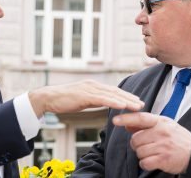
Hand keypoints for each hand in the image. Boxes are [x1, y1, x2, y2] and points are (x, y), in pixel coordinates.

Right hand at [29, 79, 143, 117]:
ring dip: (126, 100)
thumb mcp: (81, 98)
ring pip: (112, 94)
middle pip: (115, 91)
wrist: (49, 98)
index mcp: (92, 86)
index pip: (112, 90)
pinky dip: (114, 102)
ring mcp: (89, 89)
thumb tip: (102, 102)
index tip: (135, 100)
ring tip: (137, 106)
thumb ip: (93, 99)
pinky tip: (123, 105)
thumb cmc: (64, 100)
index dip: (124, 95)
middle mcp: (93, 85)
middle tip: (141, 103)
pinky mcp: (85, 95)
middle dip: (129, 97)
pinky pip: (103, 99)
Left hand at [113, 112, 190, 173]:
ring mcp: (163, 146)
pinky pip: (144, 162)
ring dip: (142, 154)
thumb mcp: (163, 125)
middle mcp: (161, 133)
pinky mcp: (164, 160)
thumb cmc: (176, 137)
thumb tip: (126, 123)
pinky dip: (145, 163)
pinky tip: (153, 160)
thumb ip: (144, 124)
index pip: (140, 118)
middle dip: (137, 144)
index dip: (126, 118)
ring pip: (139, 151)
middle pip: (136, 139)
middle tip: (146, 145)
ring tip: (153, 152)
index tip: (115, 120)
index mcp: (160, 122)